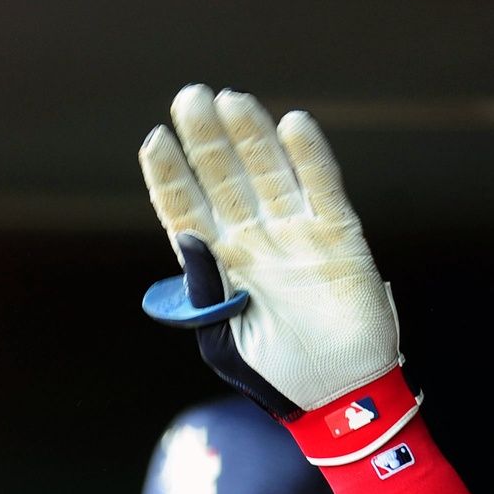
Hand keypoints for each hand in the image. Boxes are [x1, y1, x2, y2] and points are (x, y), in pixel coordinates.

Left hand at [140, 85, 396, 417]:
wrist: (337, 396)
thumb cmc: (274, 374)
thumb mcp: (221, 339)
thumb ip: (204, 289)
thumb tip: (187, 234)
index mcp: (218, 265)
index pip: (186, 209)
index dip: (170, 175)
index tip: (154, 141)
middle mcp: (253, 240)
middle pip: (224, 178)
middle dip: (205, 140)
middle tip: (189, 97)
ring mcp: (295, 233)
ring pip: (268, 172)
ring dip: (249, 136)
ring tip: (228, 99)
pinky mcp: (338, 235)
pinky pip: (322, 187)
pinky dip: (308, 157)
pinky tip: (292, 125)